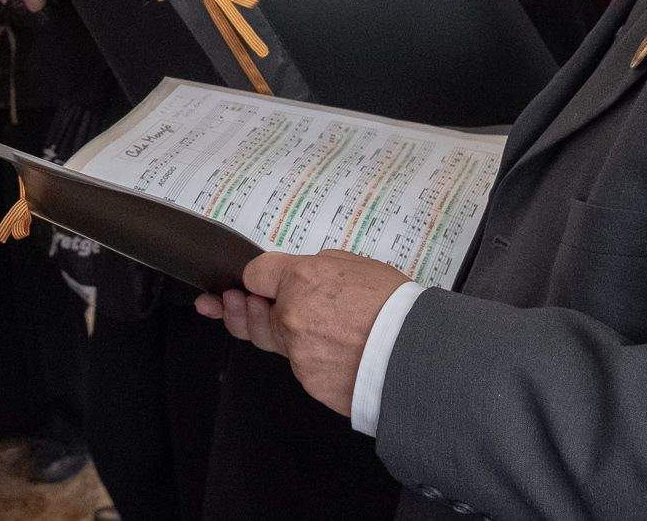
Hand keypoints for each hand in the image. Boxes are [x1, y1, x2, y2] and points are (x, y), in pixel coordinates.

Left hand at [192, 250, 407, 416]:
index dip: (254, 278)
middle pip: (252, 313)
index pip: (254, 274)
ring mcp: (297, 353)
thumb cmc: (395, 308)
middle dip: (243, 309)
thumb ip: (319, 268)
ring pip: (278, 343)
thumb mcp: (357, 265)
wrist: (418, 357)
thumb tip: (303, 275)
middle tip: (228, 304)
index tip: (248, 283)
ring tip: (285, 325)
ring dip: (280, 335)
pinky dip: (310, 359)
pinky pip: (302, 365)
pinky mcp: (309, 381)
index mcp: (301, 280)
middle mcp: (291, 316)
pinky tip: (330, 353)